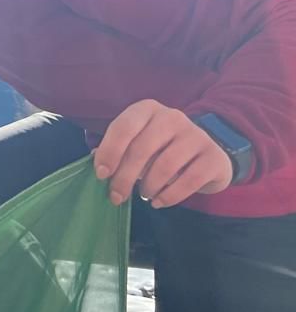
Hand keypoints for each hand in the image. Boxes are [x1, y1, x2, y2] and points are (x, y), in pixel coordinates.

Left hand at [93, 99, 233, 207]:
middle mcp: (173, 117)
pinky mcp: (214, 157)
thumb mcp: (139, 143)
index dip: (110, 151)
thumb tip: (97, 164)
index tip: (101, 174)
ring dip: (148, 186)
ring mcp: (196, 135)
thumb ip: (118, 150)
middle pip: (142, 149)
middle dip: (124, 177)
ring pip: (164, 166)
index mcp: (148, 109)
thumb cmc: (161, 149)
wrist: (207, 155)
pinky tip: (158, 202)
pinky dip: (169, 196)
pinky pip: (189, 180)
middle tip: (116, 196)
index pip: (123, 127)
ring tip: (143, 194)